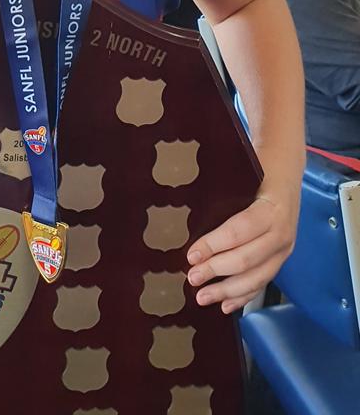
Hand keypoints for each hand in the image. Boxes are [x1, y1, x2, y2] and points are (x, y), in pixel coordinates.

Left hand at [185, 181, 298, 313]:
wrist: (286, 171)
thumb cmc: (258, 169)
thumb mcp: (242, 175)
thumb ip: (222, 194)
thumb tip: (187, 216)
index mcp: (271, 208)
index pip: (238, 231)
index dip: (213, 246)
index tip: (191, 254)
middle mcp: (282, 232)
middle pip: (247, 259)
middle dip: (216, 271)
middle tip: (192, 277)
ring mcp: (285, 249)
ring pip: (256, 277)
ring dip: (227, 290)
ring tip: (202, 297)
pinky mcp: (282, 259)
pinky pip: (263, 282)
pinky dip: (243, 295)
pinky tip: (225, 305)